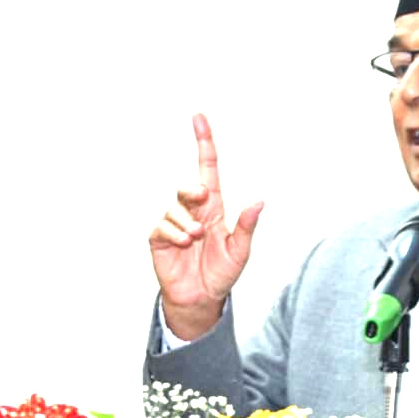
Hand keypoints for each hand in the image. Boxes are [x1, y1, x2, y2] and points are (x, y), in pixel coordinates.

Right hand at [149, 114, 263, 340]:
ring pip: (175, 207)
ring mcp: (174, 224)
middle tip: (200, 197)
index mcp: (213, 208)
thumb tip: (259, 201)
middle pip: (187, 185)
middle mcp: (192, 211)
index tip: (198, 118)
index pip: (208, 168)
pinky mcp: (159, 239)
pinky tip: (185, 244)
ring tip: (196, 239)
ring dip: (187, 221)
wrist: (201, 299)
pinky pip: (162, 226)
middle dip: (192, 188)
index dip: (203, 143)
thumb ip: (247, 227)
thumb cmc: (221, 274)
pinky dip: (175, 233)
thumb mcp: (240, 252)